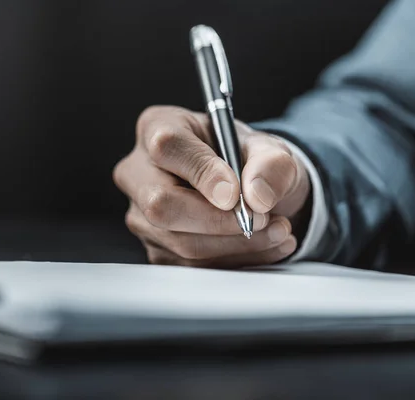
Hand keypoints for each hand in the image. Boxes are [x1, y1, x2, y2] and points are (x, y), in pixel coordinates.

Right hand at [113, 105, 310, 267]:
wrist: (246, 188)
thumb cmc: (245, 159)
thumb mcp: (269, 148)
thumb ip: (271, 164)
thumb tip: (257, 197)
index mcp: (158, 127)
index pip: (168, 148)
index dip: (203, 173)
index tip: (237, 193)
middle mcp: (138, 171)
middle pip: (160, 204)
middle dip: (218, 220)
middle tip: (262, 218)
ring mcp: (141, 213)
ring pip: (179, 241)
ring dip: (236, 244)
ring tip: (276, 230)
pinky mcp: (154, 246)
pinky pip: (190, 264)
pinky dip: (234, 259)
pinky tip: (262, 245)